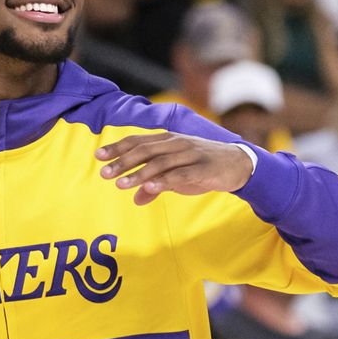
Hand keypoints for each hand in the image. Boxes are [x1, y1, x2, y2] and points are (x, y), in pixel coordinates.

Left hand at [96, 132, 253, 204]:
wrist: (238, 165)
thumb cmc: (204, 168)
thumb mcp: (177, 176)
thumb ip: (156, 185)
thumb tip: (136, 198)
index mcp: (168, 140)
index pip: (139, 141)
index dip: (118, 148)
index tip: (99, 156)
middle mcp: (177, 144)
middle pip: (145, 150)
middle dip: (123, 162)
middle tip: (105, 174)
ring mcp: (190, 155)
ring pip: (159, 163)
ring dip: (138, 174)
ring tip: (120, 184)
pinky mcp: (202, 168)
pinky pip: (180, 175)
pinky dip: (163, 181)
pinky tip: (149, 188)